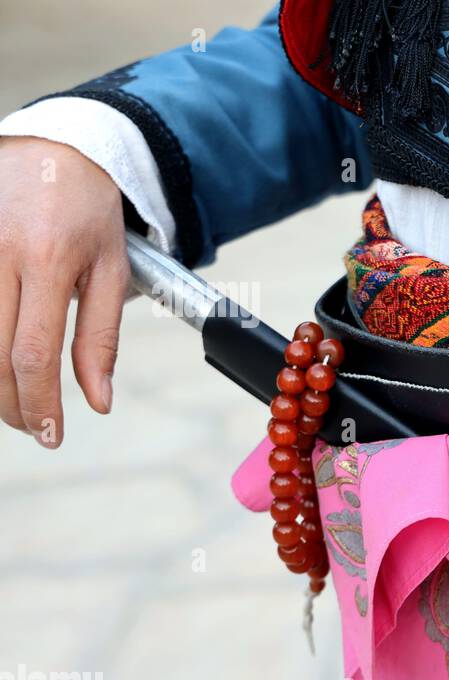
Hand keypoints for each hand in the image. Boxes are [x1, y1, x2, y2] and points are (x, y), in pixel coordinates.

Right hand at [0, 136, 128, 446]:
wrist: (53, 151)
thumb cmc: (88, 212)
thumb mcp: (112, 270)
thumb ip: (102, 338)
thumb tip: (99, 401)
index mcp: (47, 261)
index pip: (32, 353)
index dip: (38, 403)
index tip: (52, 434)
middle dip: (11, 405)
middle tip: (35, 427)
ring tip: (17, 404)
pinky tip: (2, 368)